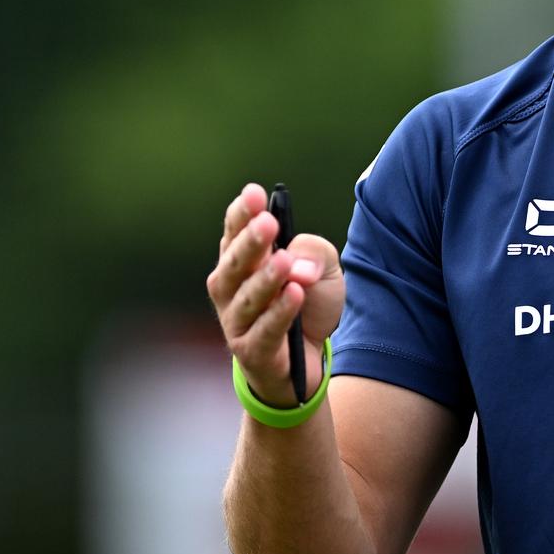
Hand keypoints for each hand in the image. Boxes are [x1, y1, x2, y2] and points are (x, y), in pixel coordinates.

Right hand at [208, 182, 345, 406]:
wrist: (310, 359)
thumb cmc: (307, 305)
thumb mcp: (323, 268)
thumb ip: (313, 253)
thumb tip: (299, 264)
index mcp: (241, 260)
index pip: (235, 232)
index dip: (242, 213)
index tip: (254, 194)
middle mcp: (230, 289)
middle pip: (235, 263)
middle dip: (250, 242)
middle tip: (267, 222)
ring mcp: (236, 321)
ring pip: (247, 298)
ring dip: (265, 278)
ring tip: (283, 261)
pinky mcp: (252, 351)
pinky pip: (265, 331)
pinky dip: (279, 313)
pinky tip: (294, 294)